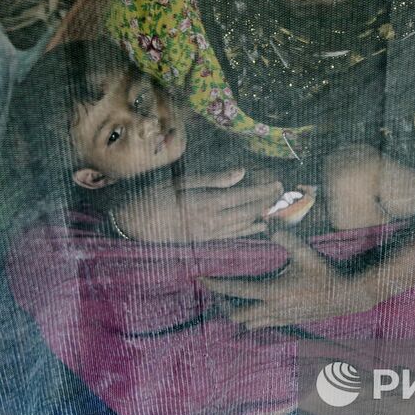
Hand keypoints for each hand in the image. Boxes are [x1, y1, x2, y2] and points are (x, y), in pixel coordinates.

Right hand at [108, 168, 282, 242]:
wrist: (133, 224)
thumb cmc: (153, 196)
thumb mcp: (181, 181)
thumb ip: (213, 179)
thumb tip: (241, 173)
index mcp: (205, 203)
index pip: (243, 197)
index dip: (262, 191)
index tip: (277, 183)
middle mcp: (210, 221)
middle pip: (247, 212)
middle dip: (266, 203)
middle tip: (282, 193)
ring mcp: (207, 234)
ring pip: (242, 226)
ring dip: (261, 217)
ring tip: (276, 207)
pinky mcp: (203, 242)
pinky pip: (231, 237)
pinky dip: (248, 231)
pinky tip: (259, 227)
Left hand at [201, 230, 374, 326]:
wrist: (345, 296)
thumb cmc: (324, 273)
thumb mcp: (304, 252)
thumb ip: (284, 237)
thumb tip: (267, 221)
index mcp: (272, 292)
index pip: (236, 290)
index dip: (216, 285)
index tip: (202, 279)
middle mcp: (272, 309)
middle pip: (237, 315)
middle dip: (223, 305)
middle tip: (215, 293)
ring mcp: (280, 319)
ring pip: (250, 323)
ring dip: (237, 313)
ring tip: (230, 301)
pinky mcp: (288, 322)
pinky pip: (263, 325)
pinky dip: (253, 318)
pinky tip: (253, 307)